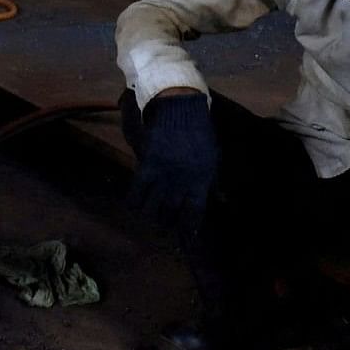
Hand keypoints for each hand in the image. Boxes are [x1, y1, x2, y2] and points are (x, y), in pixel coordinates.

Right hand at [125, 89, 217, 230]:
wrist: (181, 109)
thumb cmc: (200, 133)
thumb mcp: (212, 158)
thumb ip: (210, 180)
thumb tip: (216, 200)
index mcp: (202, 180)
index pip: (195, 213)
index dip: (189, 228)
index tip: (187, 239)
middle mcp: (183, 181)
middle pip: (172, 211)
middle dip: (168, 223)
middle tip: (164, 228)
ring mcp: (165, 173)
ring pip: (154, 205)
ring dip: (152, 215)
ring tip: (151, 220)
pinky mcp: (149, 164)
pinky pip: (138, 189)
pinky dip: (134, 200)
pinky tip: (133, 207)